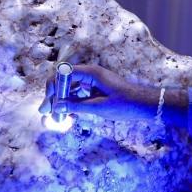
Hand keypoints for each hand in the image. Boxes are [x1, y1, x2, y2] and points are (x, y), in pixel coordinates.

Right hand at [38, 64, 185, 124]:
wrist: (146, 105)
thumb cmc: (126, 104)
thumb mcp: (99, 108)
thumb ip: (76, 106)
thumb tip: (56, 107)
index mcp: (91, 73)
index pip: (63, 74)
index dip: (52, 87)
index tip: (49, 103)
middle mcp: (90, 74)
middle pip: (65, 81)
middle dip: (54, 96)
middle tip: (45, 112)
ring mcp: (94, 82)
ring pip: (71, 89)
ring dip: (62, 102)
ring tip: (56, 118)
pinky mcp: (97, 90)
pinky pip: (80, 94)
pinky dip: (73, 104)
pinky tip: (69, 117)